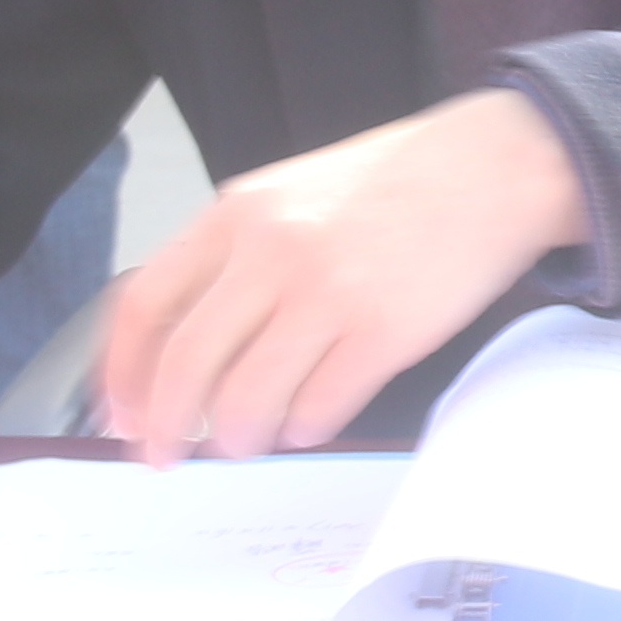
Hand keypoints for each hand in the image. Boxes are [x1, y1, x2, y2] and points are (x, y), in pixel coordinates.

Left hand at [97, 88, 593, 460]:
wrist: (497, 165)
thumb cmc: (398, 187)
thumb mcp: (292, 194)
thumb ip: (236, 256)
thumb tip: (183, 351)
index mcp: (238, 213)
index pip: (145, 305)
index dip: (123, 375)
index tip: (122, 415)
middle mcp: (273, 251)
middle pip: (187, 367)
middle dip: (167, 428)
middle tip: (168, 455)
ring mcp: (328, 292)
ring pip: (247, 401)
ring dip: (239, 437)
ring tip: (250, 438)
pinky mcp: (383, 331)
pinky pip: (318, 409)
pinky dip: (304, 429)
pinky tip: (310, 418)